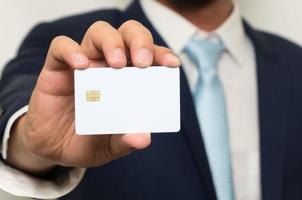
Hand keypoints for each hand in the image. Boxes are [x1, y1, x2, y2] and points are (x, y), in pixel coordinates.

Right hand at [7, 20, 179, 173]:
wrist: (55, 148)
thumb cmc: (88, 141)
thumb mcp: (110, 146)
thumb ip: (125, 141)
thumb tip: (143, 138)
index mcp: (128, 80)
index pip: (149, 56)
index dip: (162, 55)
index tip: (172, 64)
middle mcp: (108, 66)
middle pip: (128, 34)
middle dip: (140, 41)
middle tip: (143, 62)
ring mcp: (84, 64)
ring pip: (99, 32)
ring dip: (112, 42)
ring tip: (117, 63)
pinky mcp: (57, 68)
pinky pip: (61, 47)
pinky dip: (71, 51)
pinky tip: (81, 66)